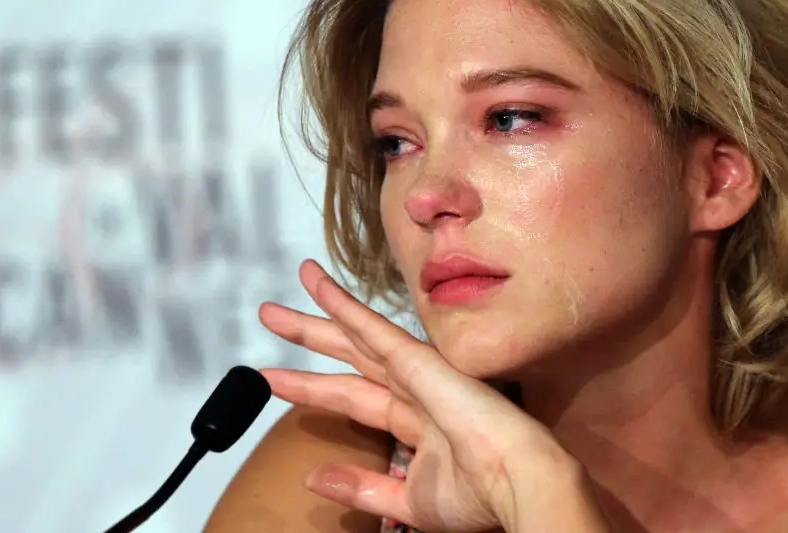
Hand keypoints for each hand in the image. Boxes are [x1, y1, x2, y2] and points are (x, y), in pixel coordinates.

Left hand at [258, 259, 603, 531]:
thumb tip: (312, 479)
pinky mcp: (419, 359)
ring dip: (316, 316)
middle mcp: (413, 388)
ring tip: (275, 304)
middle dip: (309, 338)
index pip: (353, 397)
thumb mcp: (408, 499)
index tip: (276, 379)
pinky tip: (319, 288)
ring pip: (354, 337)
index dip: (312, 388)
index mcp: (416, 420)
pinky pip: (372, 329)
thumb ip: (362, 486)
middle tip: (270, 315)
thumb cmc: (479, 496)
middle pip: (348, 357)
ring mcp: (416, 370)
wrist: (517, 482)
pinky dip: (344, 307)